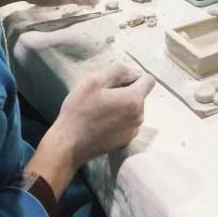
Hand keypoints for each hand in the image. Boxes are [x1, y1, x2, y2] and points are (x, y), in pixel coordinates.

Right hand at [29, 64, 154, 193]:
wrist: (69, 145)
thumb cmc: (80, 110)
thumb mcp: (94, 81)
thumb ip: (118, 71)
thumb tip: (133, 73)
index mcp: (134, 100)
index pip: (148, 80)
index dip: (133, 77)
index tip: (116, 82)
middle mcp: (139, 117)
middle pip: (139, 96)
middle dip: (126, 92)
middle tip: (103, 97)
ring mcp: (133, 132)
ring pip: (133, 111)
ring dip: (122, 107)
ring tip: (101, 111)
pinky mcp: (125, 143)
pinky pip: (127, 125)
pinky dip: (119, 121)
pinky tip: (101, 124)